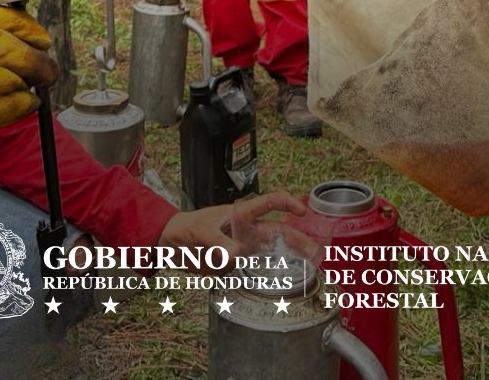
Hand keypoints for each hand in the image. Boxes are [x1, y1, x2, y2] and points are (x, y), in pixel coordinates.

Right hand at [0, 5, 57, 148]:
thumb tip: (28, 39)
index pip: (25, 27)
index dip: (38, 38)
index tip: (43, 44)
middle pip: (31, 60)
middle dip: (44, 68)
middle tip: (47, 73)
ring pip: (22, 85)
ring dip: (30, 89)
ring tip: (30, 90)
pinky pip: (6, 111)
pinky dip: (20, 108)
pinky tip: (24, 105)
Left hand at [157, 191, 315, 270]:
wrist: (171, 246)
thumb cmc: (186, 228)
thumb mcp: (199, 231)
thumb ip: (217, 242)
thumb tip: (237, 254)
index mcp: (241, 214)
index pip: (269, 203)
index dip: (287, 204)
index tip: (302, 211)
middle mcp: (247, 231)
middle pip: (279, 232)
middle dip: (299, 240)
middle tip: (317, 252)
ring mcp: (244, 248)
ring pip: (274, 252)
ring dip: (292, 259)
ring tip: (311, 268)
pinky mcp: (238, 266)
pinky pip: (259, 270)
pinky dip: (274, 275)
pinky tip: (287, 284)